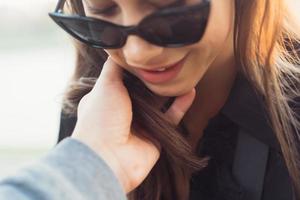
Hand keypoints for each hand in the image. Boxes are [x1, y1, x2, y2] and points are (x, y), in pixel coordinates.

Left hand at [72, 57, 195, 192]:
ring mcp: (140, 124)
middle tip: (171, 62)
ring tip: (183, 75)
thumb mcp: (105, 85)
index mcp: (107, 98)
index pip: (123, 78)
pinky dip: (181, 105)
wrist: (107, 158)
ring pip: (160, 103)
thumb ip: (113, 68)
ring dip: (171, 90)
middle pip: (143, 90)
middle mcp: (123, 110)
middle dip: (156, 78)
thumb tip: (118, 51)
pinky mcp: (155, 136)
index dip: (136, 68)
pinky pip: (171, 117)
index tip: (150, 55)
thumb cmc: (101, 119)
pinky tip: (190, 91)